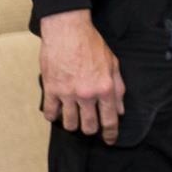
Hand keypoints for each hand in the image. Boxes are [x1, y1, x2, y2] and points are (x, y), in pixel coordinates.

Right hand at [39, 9, 125, 144]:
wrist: (68, 31)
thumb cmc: (92, 45)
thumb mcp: (113, 64)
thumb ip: (118, 88)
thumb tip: (120, 110)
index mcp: (105, 88)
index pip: (109, 120)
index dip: (110, 134)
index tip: (110, 140)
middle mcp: (87, 94)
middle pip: (88, 127)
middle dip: (91, 129)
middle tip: (90, 125)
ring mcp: (67, 93)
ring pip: (69, 123)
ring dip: (72, 124)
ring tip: (74, 117)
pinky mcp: (50, 89)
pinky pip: (50, 113)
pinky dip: (53, 116)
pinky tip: (57, 111)